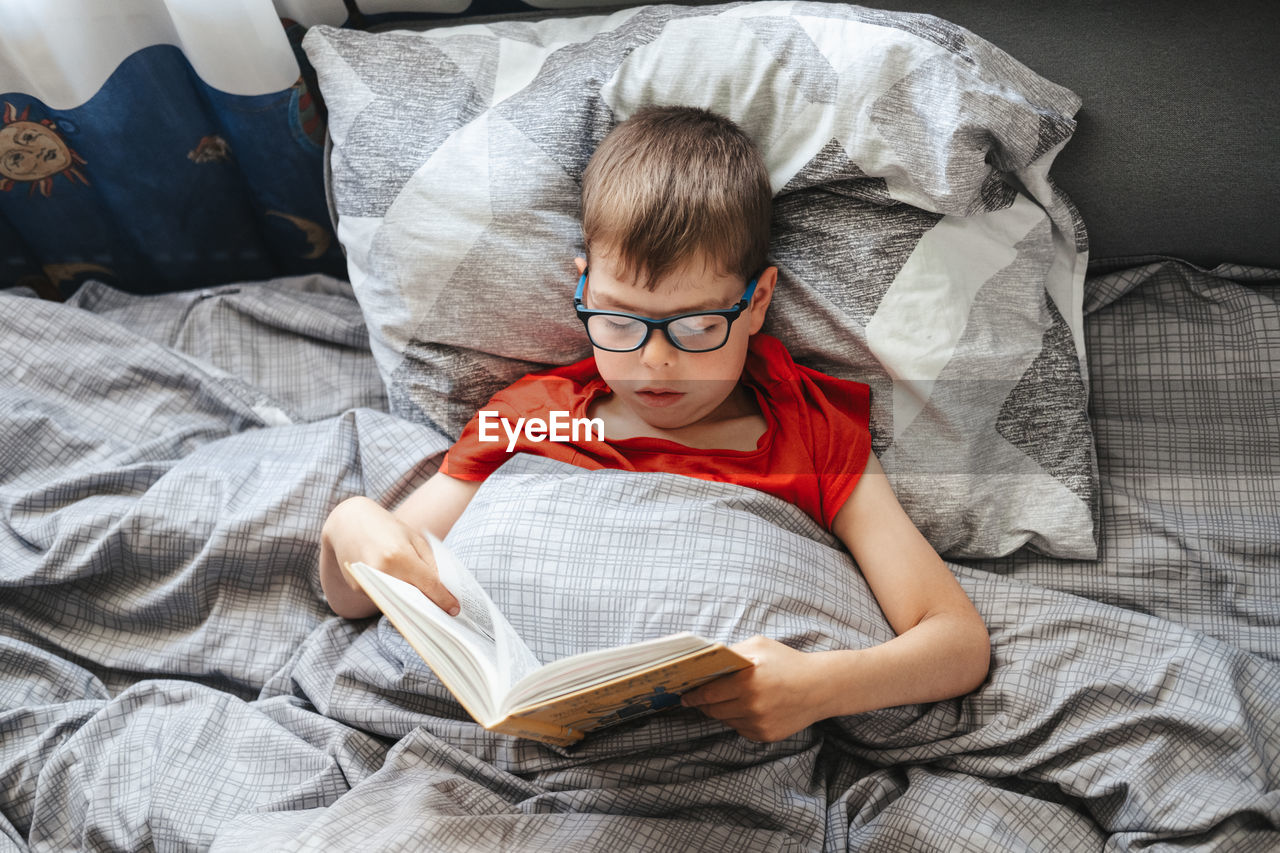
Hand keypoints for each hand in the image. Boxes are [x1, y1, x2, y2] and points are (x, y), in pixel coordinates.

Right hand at [320, 496, 459, 616]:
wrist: (348, 522)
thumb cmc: (386, 528)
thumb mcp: (413, 538)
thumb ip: (429, 563)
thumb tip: (443, 589)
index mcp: (399, 555)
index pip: (428, 585)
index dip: (443, 599)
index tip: (454, 609)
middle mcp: (382, 571)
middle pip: (414, 598)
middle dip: (430, 604)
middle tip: (445, 610)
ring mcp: (367, 581)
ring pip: (399, 602)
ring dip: (414, 606)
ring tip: (429, 606)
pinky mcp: (358, 587)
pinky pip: (384, 598)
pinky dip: (396, 598)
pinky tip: (406, 596)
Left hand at [680, 636, 827, 741]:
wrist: (820, 687)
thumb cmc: (787, 662)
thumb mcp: (758, 647)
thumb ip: (732, 654)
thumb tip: (706, 662)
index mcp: (747, 681)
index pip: (708, 693)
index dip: (693, 695)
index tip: (684, 695)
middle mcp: (751, 705)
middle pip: (713, 710)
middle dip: (703, 704)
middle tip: (696, 699)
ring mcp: (759, 723)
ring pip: (726, 720)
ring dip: (721, 711)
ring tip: (724, 699)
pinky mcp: (765, 735)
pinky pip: (740, 728)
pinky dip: (738, 719)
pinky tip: (746, 707)